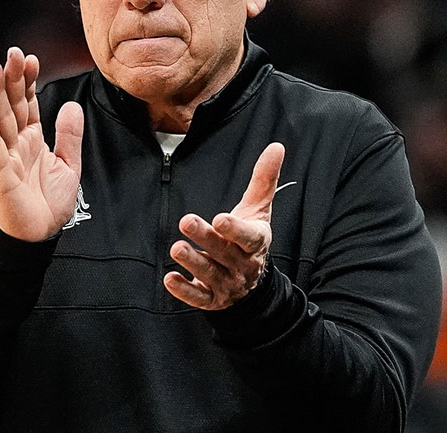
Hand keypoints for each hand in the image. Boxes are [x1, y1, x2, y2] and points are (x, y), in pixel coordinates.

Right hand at [0, 47, 83, 241]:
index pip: (29, 103)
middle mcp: (16, 143)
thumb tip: (72, 105)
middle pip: (12, 104)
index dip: (29, 81)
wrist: (38, 237)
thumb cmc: (48, 205)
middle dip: (11, 78)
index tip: (30, 58)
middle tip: (11, 52)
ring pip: (0, 118)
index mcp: (32, 139)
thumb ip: (69, 136)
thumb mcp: (69, 166)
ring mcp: (6, 156)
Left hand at [164, 142, 285, 309]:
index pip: (249, 237)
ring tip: (176, 247)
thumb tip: (276, 146)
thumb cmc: (250, 238)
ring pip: (211, 274)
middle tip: (186, 221)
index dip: (236, 229)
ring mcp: (228, 284)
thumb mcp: (258, 210)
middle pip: (224, 252)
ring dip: (193, 262)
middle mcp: (243, 265)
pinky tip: (169, 278)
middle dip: (206, 238)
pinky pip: (199, 298)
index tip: (220, 218)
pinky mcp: (213, 299)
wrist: (251, 283)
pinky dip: (185, 291)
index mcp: (256, 242)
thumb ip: (264, 180)